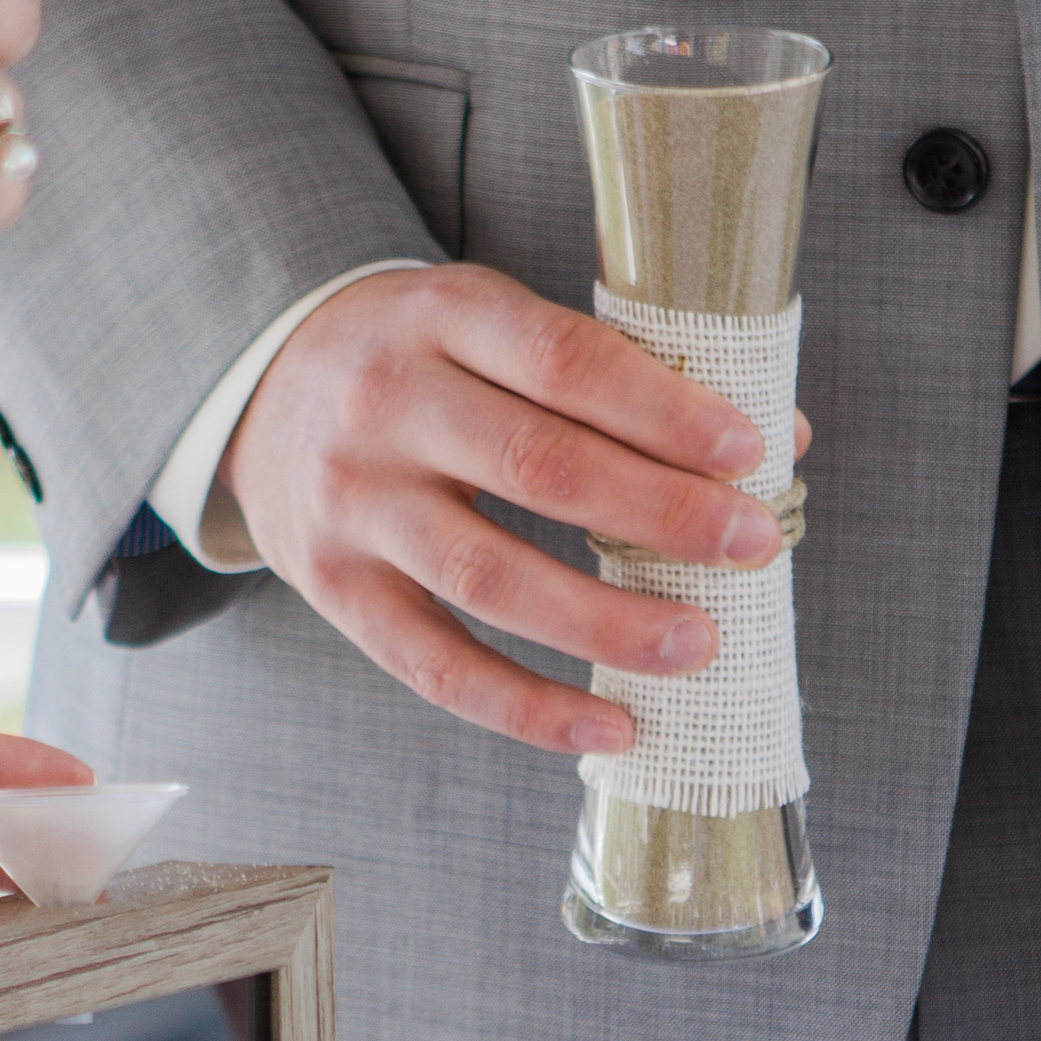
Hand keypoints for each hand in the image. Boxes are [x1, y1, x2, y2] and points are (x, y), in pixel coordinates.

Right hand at [221, 261, 808, 754]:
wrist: (259, 385)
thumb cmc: (417, 354)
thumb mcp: (492, 318)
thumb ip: (615, 369)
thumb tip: (781, 436)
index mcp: (440, 314)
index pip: (566, 362)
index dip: (664, 411)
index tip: (749, 452)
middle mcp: (385, 405)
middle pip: (540, 468)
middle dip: (663, 514)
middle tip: (753, 545)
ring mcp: (352, 504)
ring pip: (491, 578)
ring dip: (608, 622)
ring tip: (698, 644)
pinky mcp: (334, 589)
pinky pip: (439, 666)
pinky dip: (529, 708)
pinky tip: (610, 726)